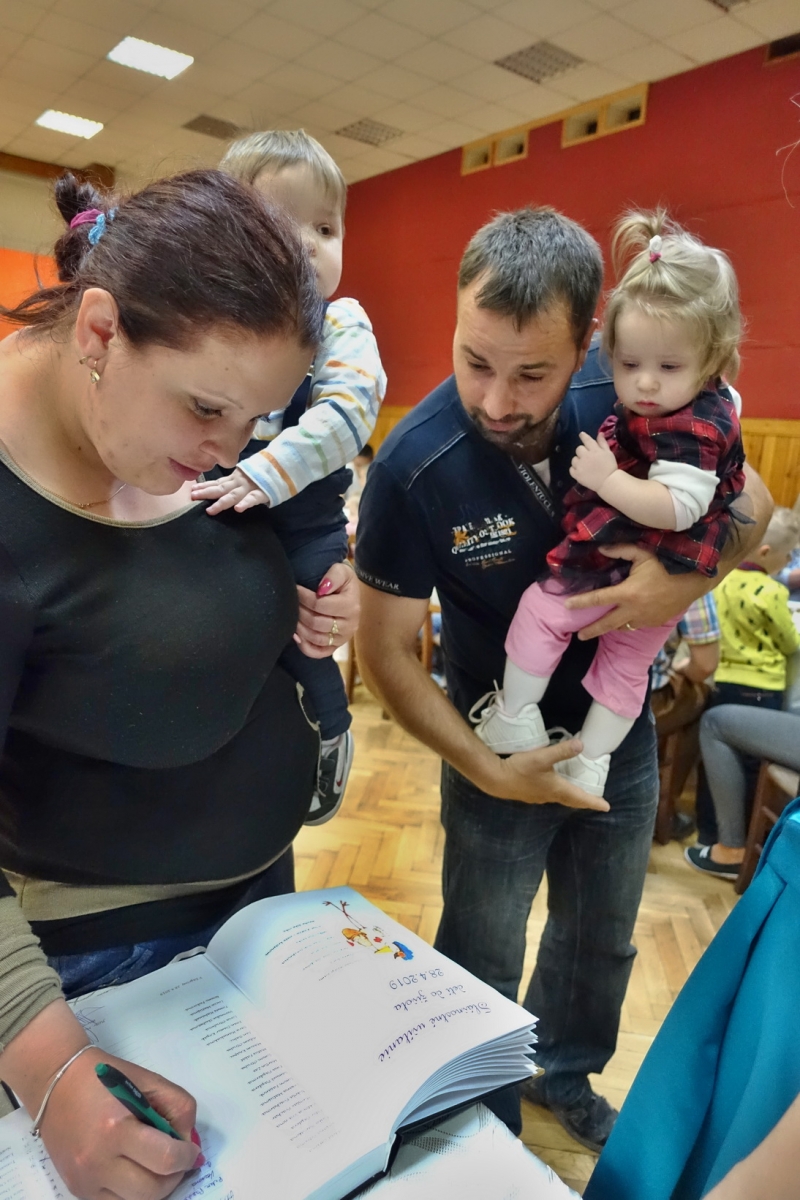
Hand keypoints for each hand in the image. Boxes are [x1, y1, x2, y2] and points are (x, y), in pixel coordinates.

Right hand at [39, 1046, 199, 1199]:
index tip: (191, 1151)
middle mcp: (97, 1160)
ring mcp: (84, 1179)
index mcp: (116, 1128)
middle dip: (173, 1177)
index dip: (187, 1157)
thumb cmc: (104, 1077)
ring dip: (153, 1189)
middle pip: (151, 1191)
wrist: (55, 1083)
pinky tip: (133, 1170)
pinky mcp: (76, 1189)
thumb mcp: (149, 1080)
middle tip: (177, 1161)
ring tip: (155, 1166)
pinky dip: (130, 1192)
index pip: (165, 1159)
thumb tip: (189, 1143)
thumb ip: (178, 1108)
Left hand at [192, 468, 268, 514]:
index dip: (205, 485)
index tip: (192, 489)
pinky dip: (246, 503)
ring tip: (211, 510)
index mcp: (236, 478)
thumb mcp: (246, 475)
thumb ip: (235, 481)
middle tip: (193, 497)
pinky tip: (238, 509)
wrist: (283, 466)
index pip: (217, 482)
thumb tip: (219, 486)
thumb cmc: (263, 474)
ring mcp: (250, 487)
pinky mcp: (262, 492)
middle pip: (221, 488)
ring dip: (222, 502)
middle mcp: (240, 482)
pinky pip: (253, 498)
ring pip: (234, 495)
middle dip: (207, 493)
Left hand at [295, 562, 359, 658]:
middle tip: (290, 601)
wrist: (349, 593)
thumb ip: (334, 575)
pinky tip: (296, 635)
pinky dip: (305, 646)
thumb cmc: (342, 582)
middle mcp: (349, 625)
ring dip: (299, 627)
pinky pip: (318, 653)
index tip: (295, 588)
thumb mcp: (342, 570)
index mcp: (351, 606)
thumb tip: (322, 589)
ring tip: (291, 615)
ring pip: (316, 638)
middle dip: (299, 611)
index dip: (304, 597)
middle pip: (316, 623)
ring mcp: (343, 638)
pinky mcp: (335, 647)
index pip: (320, 605)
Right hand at [480, 738, 609, 811]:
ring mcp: (539, 797)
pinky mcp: (530, 794)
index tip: (606, 806)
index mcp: (557, 789)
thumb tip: (581, 745)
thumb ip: (562, 751)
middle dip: (584, 801)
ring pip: (560, 798)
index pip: (580, 798)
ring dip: (571, 797)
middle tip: (595, 801)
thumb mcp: (542, 757)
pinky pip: (550, 795)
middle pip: (571, 801)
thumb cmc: (521, 769)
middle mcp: (550, 796)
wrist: (496, 779)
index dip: (594, 802)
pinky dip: (558, 793)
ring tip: (578, 793)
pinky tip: (554, 786)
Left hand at [565, 544, 704, 638]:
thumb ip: (620, 550)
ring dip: (612, 626)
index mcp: (628, 592)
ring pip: (623, 627)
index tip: (567, 606)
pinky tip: (626, 620)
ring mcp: (645, 619)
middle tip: (579, 635)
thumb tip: (600, 549)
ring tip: (603, 626)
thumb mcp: (643, 553)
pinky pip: (637, 626)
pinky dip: (629, 623)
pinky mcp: (655, 623)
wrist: (694, 581)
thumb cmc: (667, 564)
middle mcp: (634, 610)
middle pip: (607, 624)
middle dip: (591, 630)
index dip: (581, 602)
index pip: (599, 599)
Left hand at [569, 430, 617, 491]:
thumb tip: (599, 433)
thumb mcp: (608, 453)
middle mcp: (585, 456)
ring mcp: (580, 466)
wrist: (608, 482)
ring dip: (578, 461)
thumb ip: (602, 443)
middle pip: (578, 449)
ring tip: (584, 465)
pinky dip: (574, 469)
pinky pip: (571, 469)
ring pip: (574, 459)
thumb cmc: (610, 466)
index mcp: (594, 450)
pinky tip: (581, 471)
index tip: (581, 434)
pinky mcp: (576, 474)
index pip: (586, 440)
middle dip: (582, 451)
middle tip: (587, 457)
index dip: (583, 436)